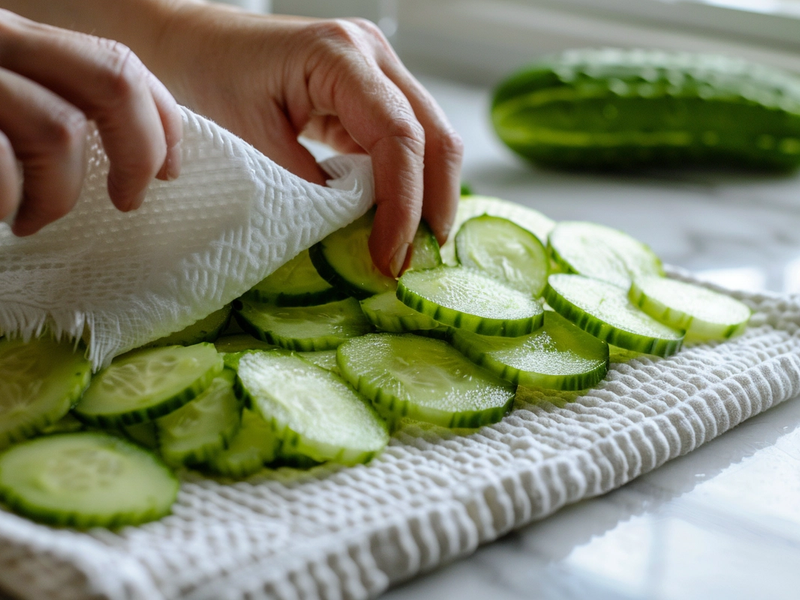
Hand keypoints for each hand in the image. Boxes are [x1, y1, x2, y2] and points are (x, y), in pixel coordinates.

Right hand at [0, 9, 181, 234]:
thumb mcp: (3, 95)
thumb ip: (50, 102)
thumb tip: (126, 154)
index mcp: (20, 37)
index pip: (118, 61)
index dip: (162, 118)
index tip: (170, 170)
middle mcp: (0, 39)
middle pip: (113, 80)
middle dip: (139, 152)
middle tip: (128, 201)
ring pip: (60, 131)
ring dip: (58, 195)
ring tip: (34, 219)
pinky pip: (1, 167)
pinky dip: (8, 202)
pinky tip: (0, 217)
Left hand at [156, 5, 462, 276]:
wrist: (194, 43)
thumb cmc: (208, 76)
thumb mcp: (249, 137)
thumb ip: (304, 187)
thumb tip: (355, 236)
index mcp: (339, 55)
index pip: (397, 135)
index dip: (403, 202)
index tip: (389, 256)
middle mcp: (372, 55)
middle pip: (434, 135)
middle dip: (433, 204)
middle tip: (417, 262)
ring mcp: (377, 72)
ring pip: (431, 140)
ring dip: (428, 198)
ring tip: (410, 250)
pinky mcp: (371, 96)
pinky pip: (405, 144)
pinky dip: (407, 186)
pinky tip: (396, 222)